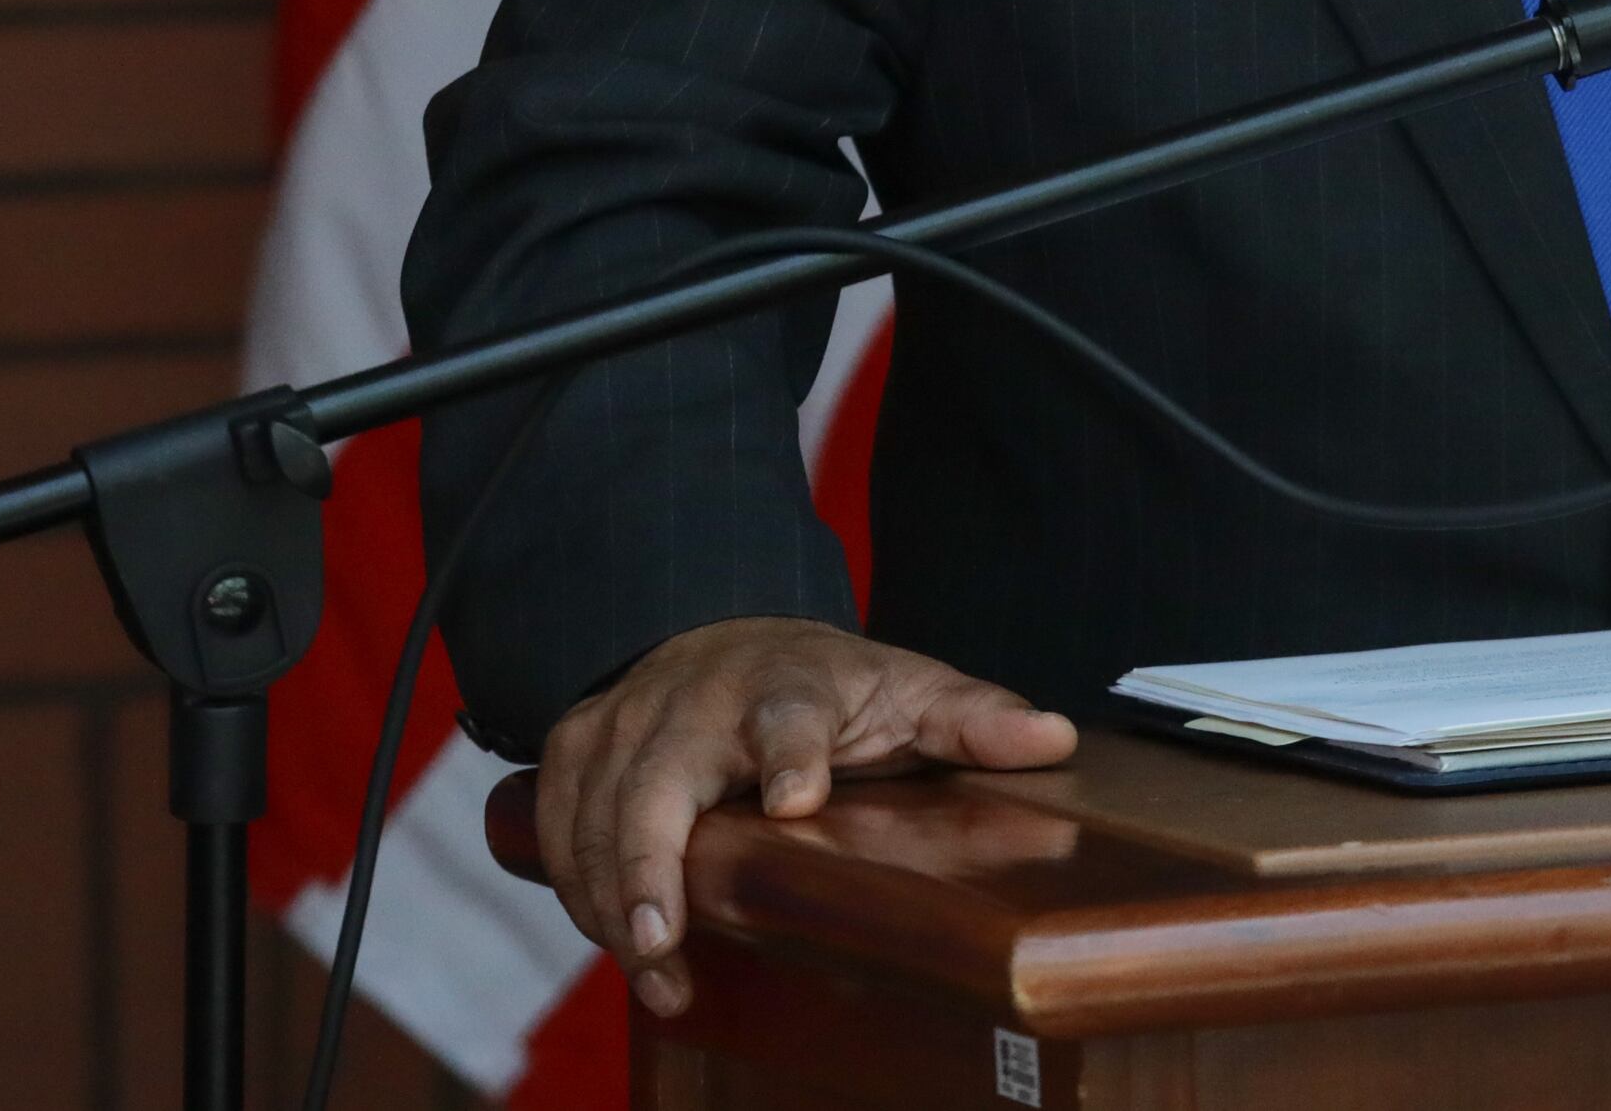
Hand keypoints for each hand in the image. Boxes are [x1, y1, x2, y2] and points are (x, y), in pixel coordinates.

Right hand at [530, 615, 1074, 1014]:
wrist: (727, 637)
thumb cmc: (826, 684)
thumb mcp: (907, 690)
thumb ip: (972, 718)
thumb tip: (1054, 738)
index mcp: (788, 684)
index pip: (788, 712)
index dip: (791, 754)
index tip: (798, 799)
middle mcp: (694, 701)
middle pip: (656, 780)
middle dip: (651, 862)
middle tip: (663, 941)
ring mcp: (627, 723)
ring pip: (595, 816)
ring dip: (611, 900)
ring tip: (654, 973)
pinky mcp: (577, 750)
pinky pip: (556, 825)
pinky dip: (575, 884)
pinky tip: (614, 939)